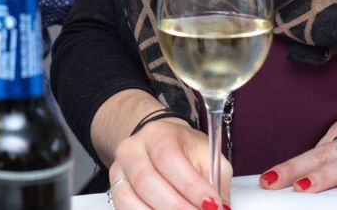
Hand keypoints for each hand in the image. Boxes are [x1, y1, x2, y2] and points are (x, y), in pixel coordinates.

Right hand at [96, 90, 229, 209]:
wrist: (159, 145)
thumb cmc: (185, 150)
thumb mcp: (207, 157)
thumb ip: (215, 183)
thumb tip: (221, 208)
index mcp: (159, 134)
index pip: (170, 159)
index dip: (191, 187)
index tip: (212, 205)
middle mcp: (133, 149)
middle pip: (147, 182)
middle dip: (177, 208)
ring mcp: (119, 170)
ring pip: (130, 200)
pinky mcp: (114, 189)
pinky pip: (124, 209)